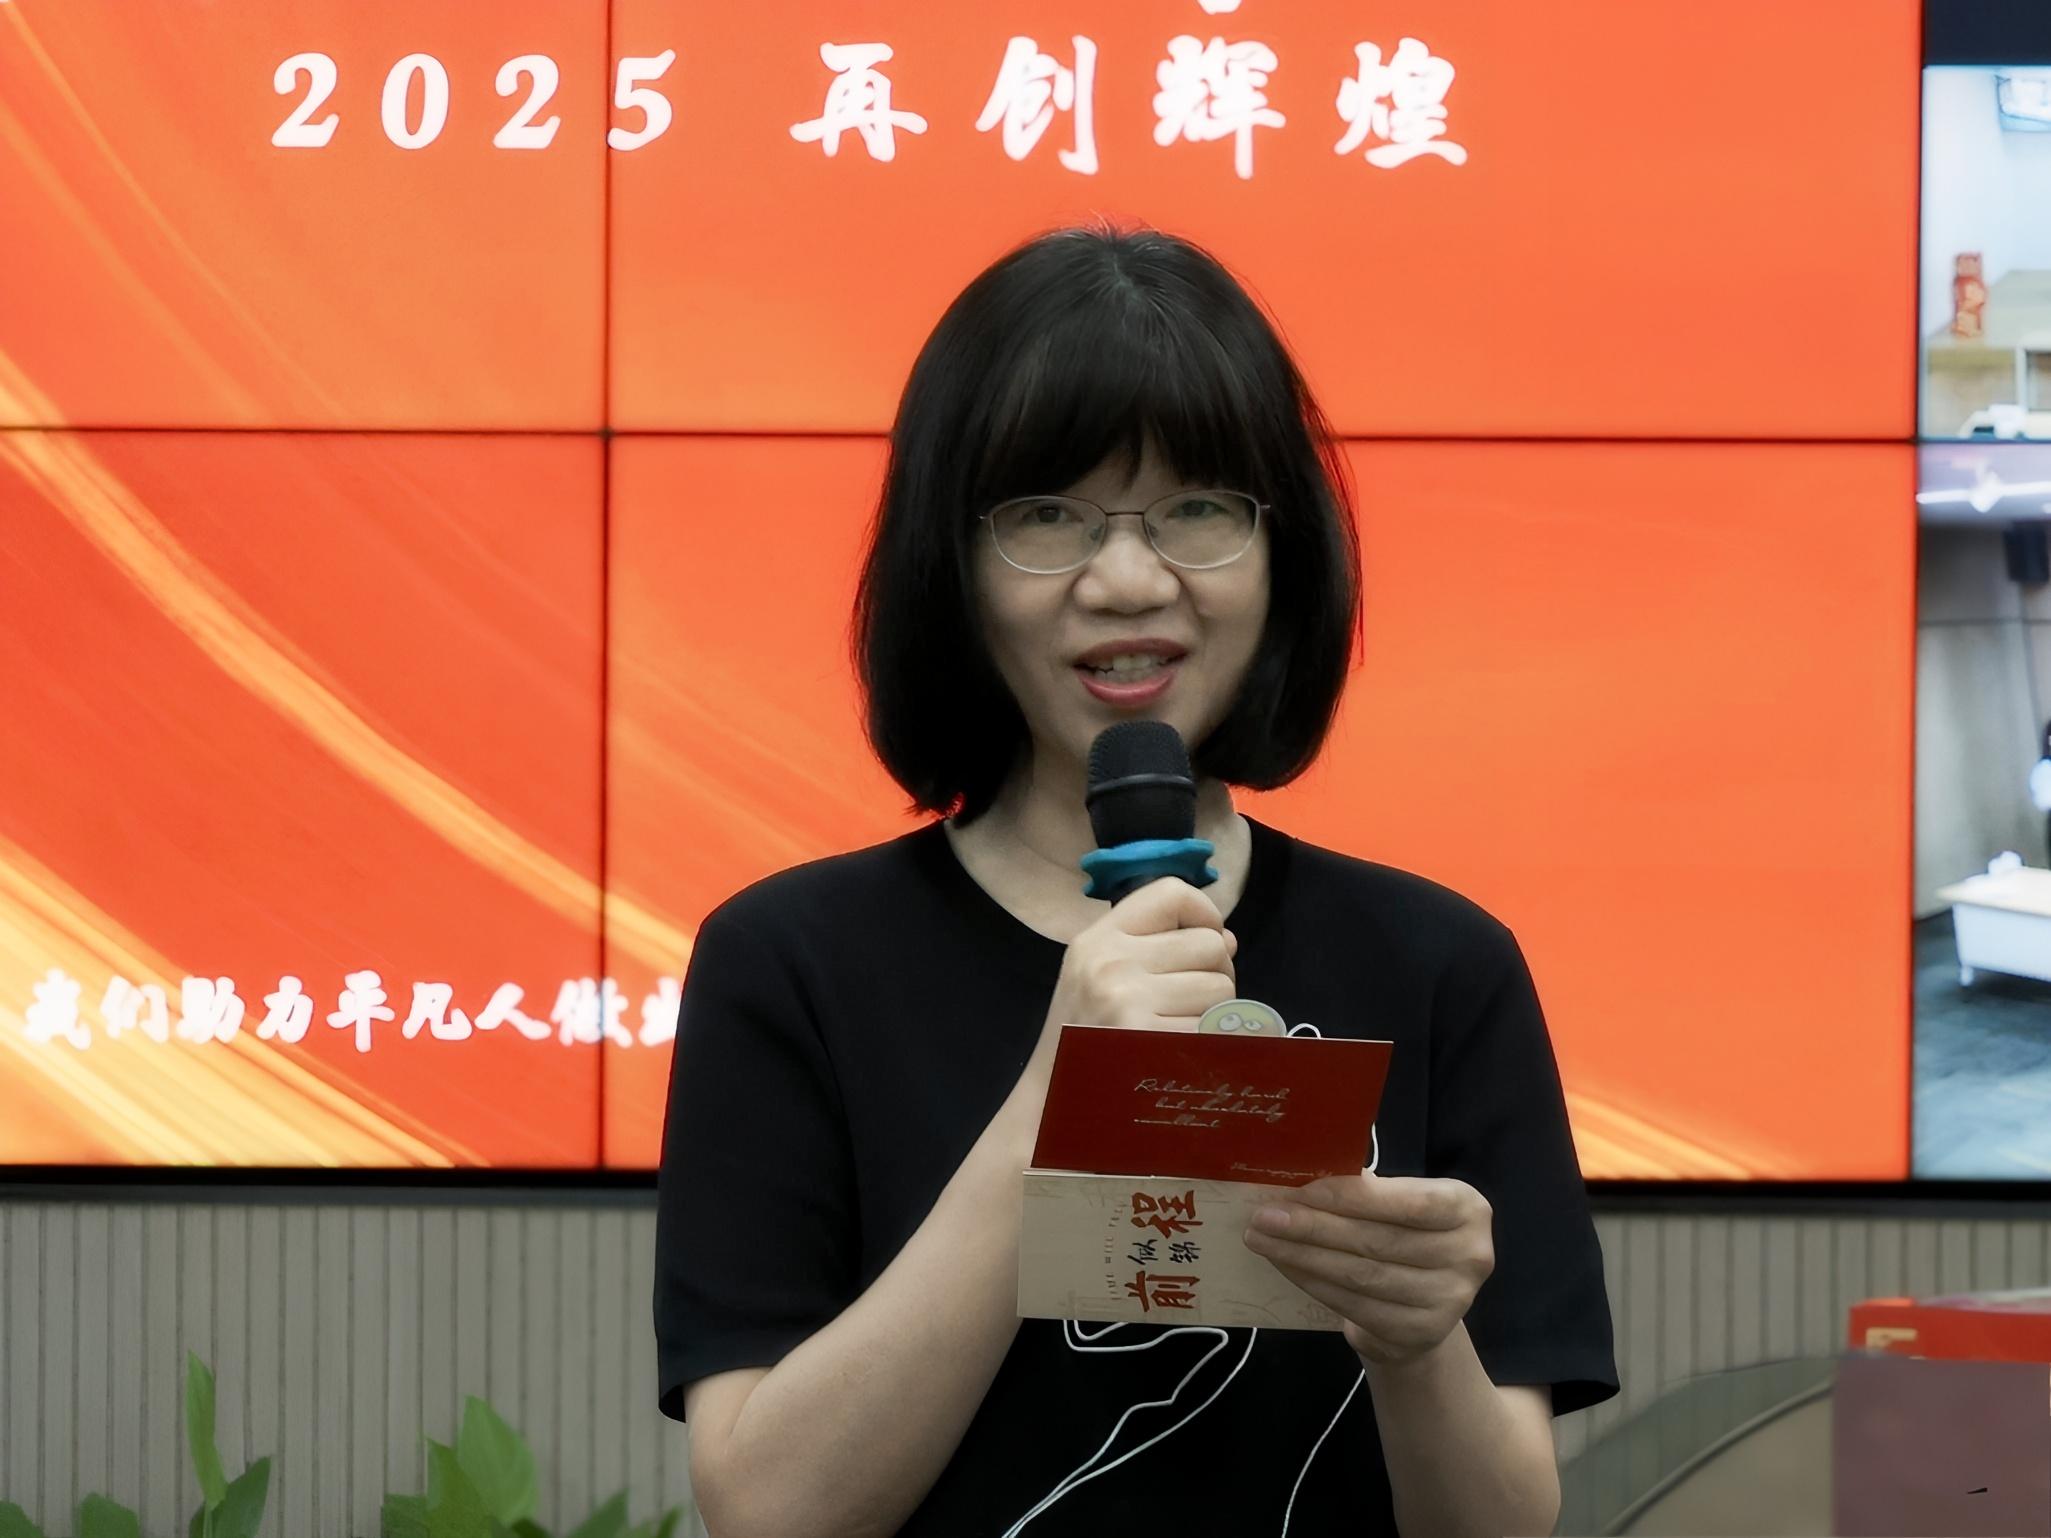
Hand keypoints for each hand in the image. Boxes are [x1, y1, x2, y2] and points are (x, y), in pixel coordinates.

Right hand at [1040, 877, 1236, 1040]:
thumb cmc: (1085, 1032)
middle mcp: (1111, 963)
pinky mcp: (1149, 1041)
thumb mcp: (1100, 972)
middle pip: (1211, 944)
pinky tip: (1178, 1053)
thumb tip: (1229, 940)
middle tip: (1190, 998)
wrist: (1053, 1099)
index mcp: (1098, 938)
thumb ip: (1157, 946)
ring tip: (1178, 1027)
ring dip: (1212, 1011)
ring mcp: (1128, 1002)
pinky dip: (1207, 1042)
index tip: (1203, 941)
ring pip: (1221, 989)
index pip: (1173, 893)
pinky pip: (1214, 1028)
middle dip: (1215, 972)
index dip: (1205, 913)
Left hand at [1242, 1169, 1493, 1368]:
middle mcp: (1469, 1256)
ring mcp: (1449, 1302)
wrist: (1423, 1303)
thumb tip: (1300, 1174)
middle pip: (1377, 1241)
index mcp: (1467, 1209)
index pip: (1407, 1201)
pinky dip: (1313, 1283)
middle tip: (1264, 1217)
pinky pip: (1355, 1306)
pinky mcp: (1419, 1334)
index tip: (1300, 1190)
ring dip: (1303, 1257)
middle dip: (1313, 1227)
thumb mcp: (1397, 1203)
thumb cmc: (1403, 1233)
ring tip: (1262, 1239)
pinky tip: (1286, 1266)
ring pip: (1361, 1276)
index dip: (1351, 1197)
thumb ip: (1365, 1190)